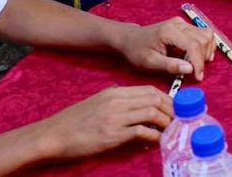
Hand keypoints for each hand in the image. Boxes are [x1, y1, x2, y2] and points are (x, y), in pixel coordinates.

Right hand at [35, 86, 172, 159]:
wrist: (51, 135)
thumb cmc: (72, 122)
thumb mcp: (98, 104)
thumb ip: (118, 103)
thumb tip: (138, 111)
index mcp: (115, 92)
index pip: (150, 90)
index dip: (167, 99)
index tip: (175, 108)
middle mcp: (117, 101)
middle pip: (155, 99)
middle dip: (171, 109)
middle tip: (179, 120)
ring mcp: (115, 117)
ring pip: (152, 113)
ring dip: (166, 122)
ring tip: (172, 131)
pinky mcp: (112, 134)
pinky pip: (141, 132)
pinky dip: (154, 136)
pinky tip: (157, 141)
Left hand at [112, 18, 214, 79]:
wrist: (130, 38)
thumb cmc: (137, 51)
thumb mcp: (149, 62)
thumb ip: (170, 66)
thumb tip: (190, 69)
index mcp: (169, 32)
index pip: (193, 45)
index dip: (198, 62)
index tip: (198, 77)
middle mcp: (179, 24)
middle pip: (203, 38)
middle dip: (203, 58)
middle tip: (196, 72)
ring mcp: (183, 23)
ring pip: (206, 34)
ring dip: (207, 51)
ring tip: (198, 64)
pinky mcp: (185, 25)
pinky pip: (203, 33)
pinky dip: (206, 45)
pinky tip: (200, 56)